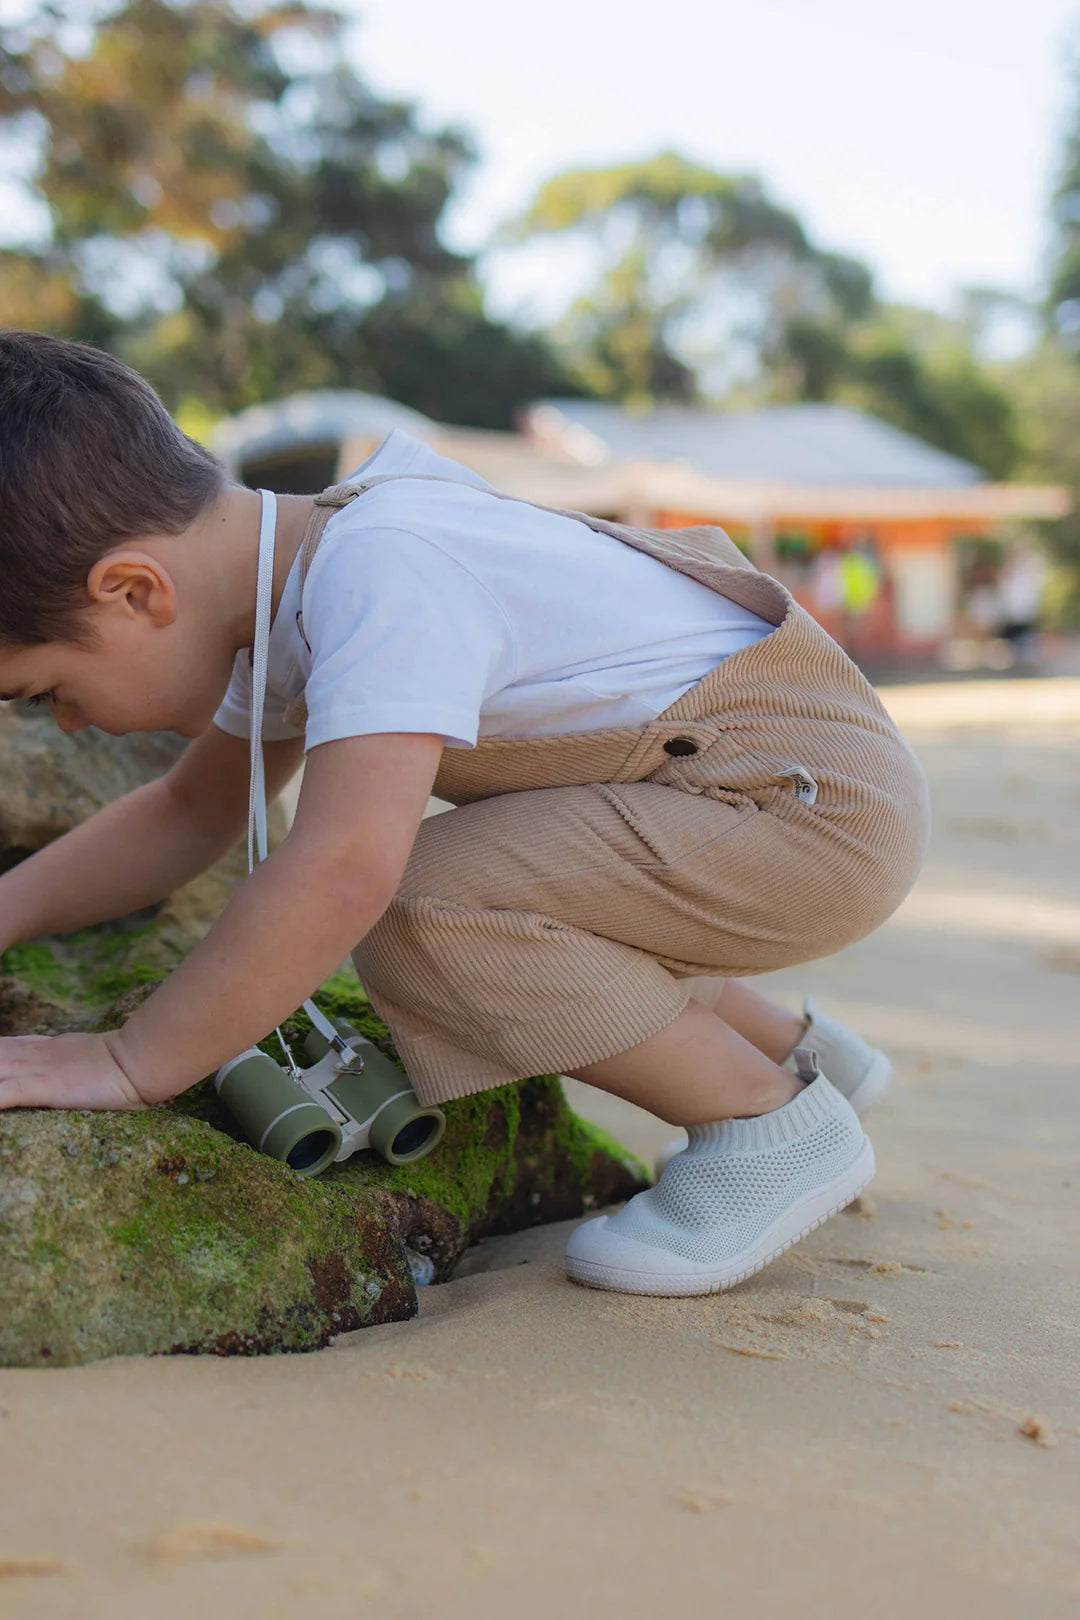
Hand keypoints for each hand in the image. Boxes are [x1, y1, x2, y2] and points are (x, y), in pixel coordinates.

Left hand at [0, 1032, 147, 1110]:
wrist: (138, 1059)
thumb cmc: (120, 1062)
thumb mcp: (82, 1054)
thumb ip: (61, 1056)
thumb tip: (54, 1068)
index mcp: (41, 1047)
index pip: (1, 1046)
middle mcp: (32, 1055)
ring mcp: (36, 1069)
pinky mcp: (45, 1086)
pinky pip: (7, 1092)